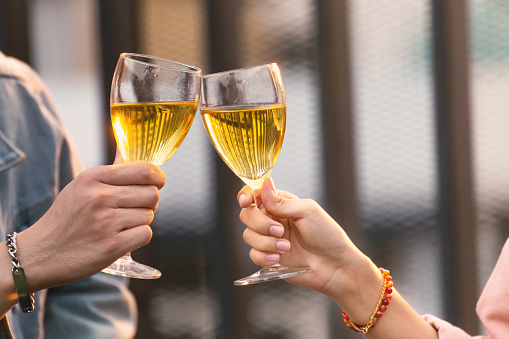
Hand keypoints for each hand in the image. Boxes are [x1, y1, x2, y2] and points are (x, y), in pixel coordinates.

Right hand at [17, 150, 164, 290]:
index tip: (157, 183)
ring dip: (140, 221)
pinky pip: (145, 234)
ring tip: (120, 225)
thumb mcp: (83, 185)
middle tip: (134, 209)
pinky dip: (138, 237)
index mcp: (94, 177)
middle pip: (152, 194)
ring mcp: (105, 223)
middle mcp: (99, 197)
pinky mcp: (111, 246)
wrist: (39, 253)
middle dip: (149, 202)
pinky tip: (122, 238)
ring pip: (149, 216)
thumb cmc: (67, 217)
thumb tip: (128, 147)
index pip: (144, 171)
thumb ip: (112, 169)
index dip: (157, 177)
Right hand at [238, 178, 378, 300]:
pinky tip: (280, 258)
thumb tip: (265, 183)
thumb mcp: (307, 212)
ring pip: (248, 235)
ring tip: (286, 248)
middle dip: (260, 223)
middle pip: (247, 214)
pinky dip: (264, 256)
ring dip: (266, 242)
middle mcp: (272, 219)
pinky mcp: (269, 257)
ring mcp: (269, 239)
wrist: (335, 267)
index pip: (255, 194)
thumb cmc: (327, 235)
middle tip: (280, 231)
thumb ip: (282, 202)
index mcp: (281, 204)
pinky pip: (253, 254)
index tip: (248, 201)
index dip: (246, 196)